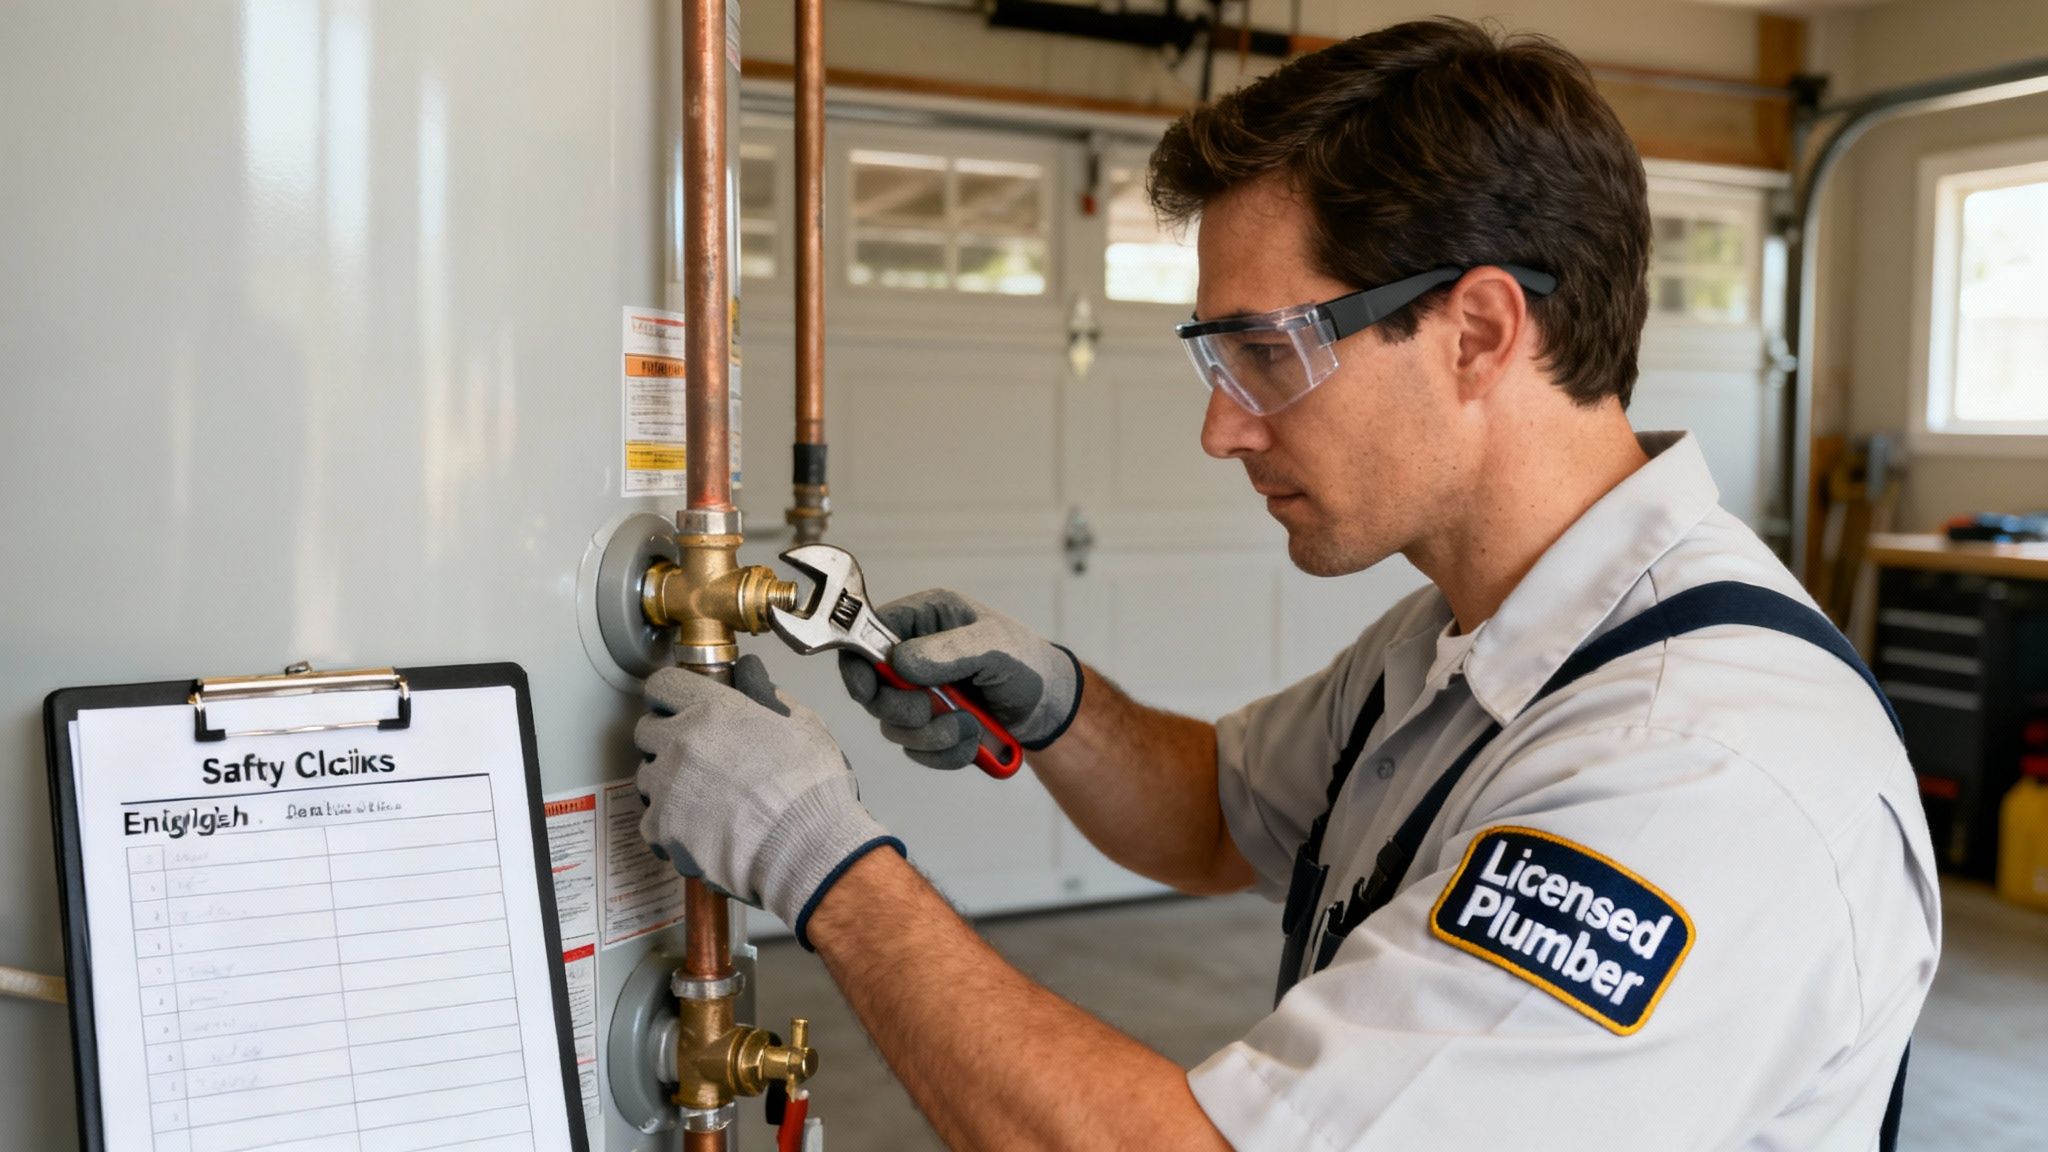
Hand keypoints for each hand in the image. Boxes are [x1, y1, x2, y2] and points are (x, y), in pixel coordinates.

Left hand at [636, 655, 901, 945]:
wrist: (805, 847)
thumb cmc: (810, 790)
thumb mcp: (804, 725)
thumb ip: (769, 696)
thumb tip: (752, 680)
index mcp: (714, 710)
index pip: (662, 685)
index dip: (670, 696)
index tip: (676, 706)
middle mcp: (682, 742)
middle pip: (646, 730)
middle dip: (666, 738)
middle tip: (694, 754)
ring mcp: (668, 787)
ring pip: (646, 776)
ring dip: (666, 783)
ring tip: (701, 798)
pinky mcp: (663, 828)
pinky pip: (649, 821)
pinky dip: (668, 826)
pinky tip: (696, 828)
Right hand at [838, 589, 1083, 769]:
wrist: (1048, 706)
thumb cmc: (1025, 662)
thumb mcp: (994, 646)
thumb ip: (949, 651)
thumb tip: (901, 663)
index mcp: (924, 619)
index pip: (866, 635)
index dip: (859, 664)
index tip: (869, 690)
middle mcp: (913, 655)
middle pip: (872, 688)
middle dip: (903, 709)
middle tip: (932, 711)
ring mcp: (918, 693)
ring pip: (894, 726)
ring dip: (932, 735)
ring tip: (970, 726)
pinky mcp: (929, 726)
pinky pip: (916, 749)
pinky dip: (944, 753)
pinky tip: (972, 741)